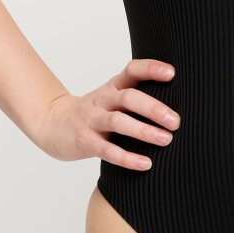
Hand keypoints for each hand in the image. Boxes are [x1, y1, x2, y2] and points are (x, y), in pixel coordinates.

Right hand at [33, 58, 179, 170]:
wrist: (52, 124)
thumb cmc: (95, 112)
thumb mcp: (112, 97)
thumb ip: (139, 97)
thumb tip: (181, 105)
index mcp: (113, 86)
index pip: (132, 70)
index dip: (151, 69)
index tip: (172, 74)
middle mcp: (103, 100)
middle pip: (129, 98)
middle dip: (154, 109)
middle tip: (176, 121)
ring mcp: (92, 120)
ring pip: (118, 122)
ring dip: (144, 131)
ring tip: (166, 140)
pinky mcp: (84, 141)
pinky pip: (107, 150)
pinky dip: (127, 158)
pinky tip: (146, 164)